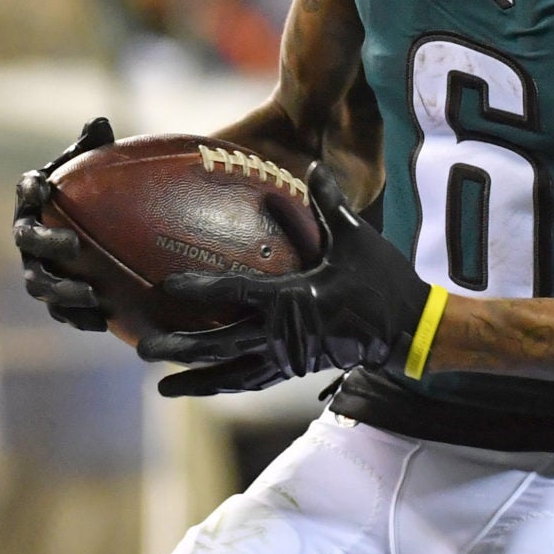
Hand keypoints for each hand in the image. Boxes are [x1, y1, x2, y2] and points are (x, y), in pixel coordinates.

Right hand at [14, 117, 114, 331]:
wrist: (91, 229)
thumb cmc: (89, 191)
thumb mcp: (92, 167)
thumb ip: (94, 146)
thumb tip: (100, 123)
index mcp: (34, 202)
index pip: (26, 193)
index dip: (30, 191)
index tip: (43, 186)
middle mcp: (28, 236)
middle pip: (28, 242)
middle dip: (48, 245)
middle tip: (76, 246)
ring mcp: (36, 268)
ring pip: (40, 284)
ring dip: (63, 291)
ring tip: (91, 295)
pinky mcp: (53, 297)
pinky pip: (60, 311)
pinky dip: (79, 317)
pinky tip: (103, 323)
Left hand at [141, 165, 429, 397]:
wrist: (409, 330)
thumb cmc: (382, 282)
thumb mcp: (356, 239)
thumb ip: (329, 203)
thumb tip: (314, 166)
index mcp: (292, 299)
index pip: (235, 294)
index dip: (199, 290)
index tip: (167, 288)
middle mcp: (283, 334)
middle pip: (221, 345)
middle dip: (181, 349)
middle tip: (144, 348)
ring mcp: (288, 357)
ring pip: (233, 374)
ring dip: (197, 380)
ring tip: (164, 388)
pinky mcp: (296, 369)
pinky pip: (253, 381)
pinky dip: (227, 385)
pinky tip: (207, 387)